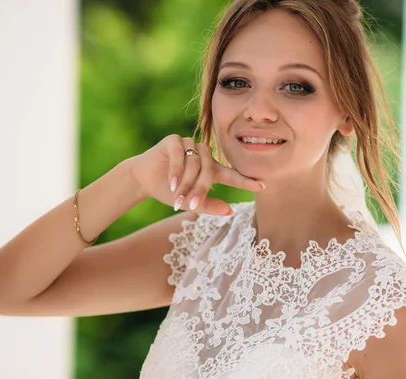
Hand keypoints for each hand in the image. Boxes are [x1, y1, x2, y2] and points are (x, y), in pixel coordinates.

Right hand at [128, 134, 264, 214]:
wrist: (143, 179)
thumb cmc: (168, 190)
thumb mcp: (189, 202)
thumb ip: (209, 206)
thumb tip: (230, 211)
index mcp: (211, 170)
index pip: (231, 175)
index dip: (245, 181)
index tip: (262, 186)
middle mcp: (203, 155)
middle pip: (209, 171)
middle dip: (200, 189)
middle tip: (190, 204)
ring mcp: (189, 145)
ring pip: (195, 163)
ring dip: (185, 182)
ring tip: (175, 195)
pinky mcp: (174, 140)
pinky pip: (180, 155)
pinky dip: (176, 170)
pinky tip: (170, 183)